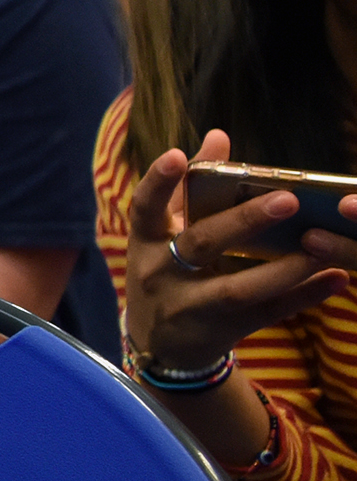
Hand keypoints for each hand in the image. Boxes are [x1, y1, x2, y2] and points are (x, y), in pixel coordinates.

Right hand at [123, 130, 356, 373]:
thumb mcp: (165, 232)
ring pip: (237, 288)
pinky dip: (302, 297)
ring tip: (319, 248)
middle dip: (243, 222)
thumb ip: (191, 187)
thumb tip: (218, 136)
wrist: (160, 344)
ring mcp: (190, 306)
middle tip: (288, 200)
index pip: (145, 208)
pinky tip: (335, 279)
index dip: (158, 182)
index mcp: (147, 241)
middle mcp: (162, 273)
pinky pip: (266, 312)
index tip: (175, 154)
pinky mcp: (222, 330)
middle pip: (201, 244)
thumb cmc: (166, 271)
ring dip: (281, 269)